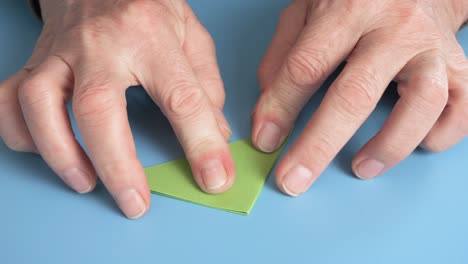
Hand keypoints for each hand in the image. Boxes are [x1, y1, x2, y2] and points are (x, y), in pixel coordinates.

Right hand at [0, 0, 234, 217]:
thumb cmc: (147, 4)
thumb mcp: (191, 33)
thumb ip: (205, 84)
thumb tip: (214, 136)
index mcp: (151, 36)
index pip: (182, 97)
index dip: (202, 144)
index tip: (214, 178)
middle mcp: (100, 44)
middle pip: (98, 109)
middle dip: (117, 165)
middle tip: (135, 204)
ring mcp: (60, 51)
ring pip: (40, 105)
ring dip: (61, 154)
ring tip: (87, 183)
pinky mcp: (35, 60)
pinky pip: (9, 100)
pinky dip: (22, 134)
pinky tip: (47, 149)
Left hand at [253, 0, 467, 195]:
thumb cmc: (355, 1)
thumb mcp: (307, 12)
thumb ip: (283, 56)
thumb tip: (269, 113)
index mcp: (347, 10)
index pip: (306, 66)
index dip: (280, 108)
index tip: (265, 141)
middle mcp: (394, 28)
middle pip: (355, 95)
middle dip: (318, 146)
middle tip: (294, 180)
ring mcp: (431, 48)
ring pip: (421, 103)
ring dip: (389, 146)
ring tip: (361, 168)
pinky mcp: (460, 66)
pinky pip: (461, 108)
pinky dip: (440, 134)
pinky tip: (416, 143)